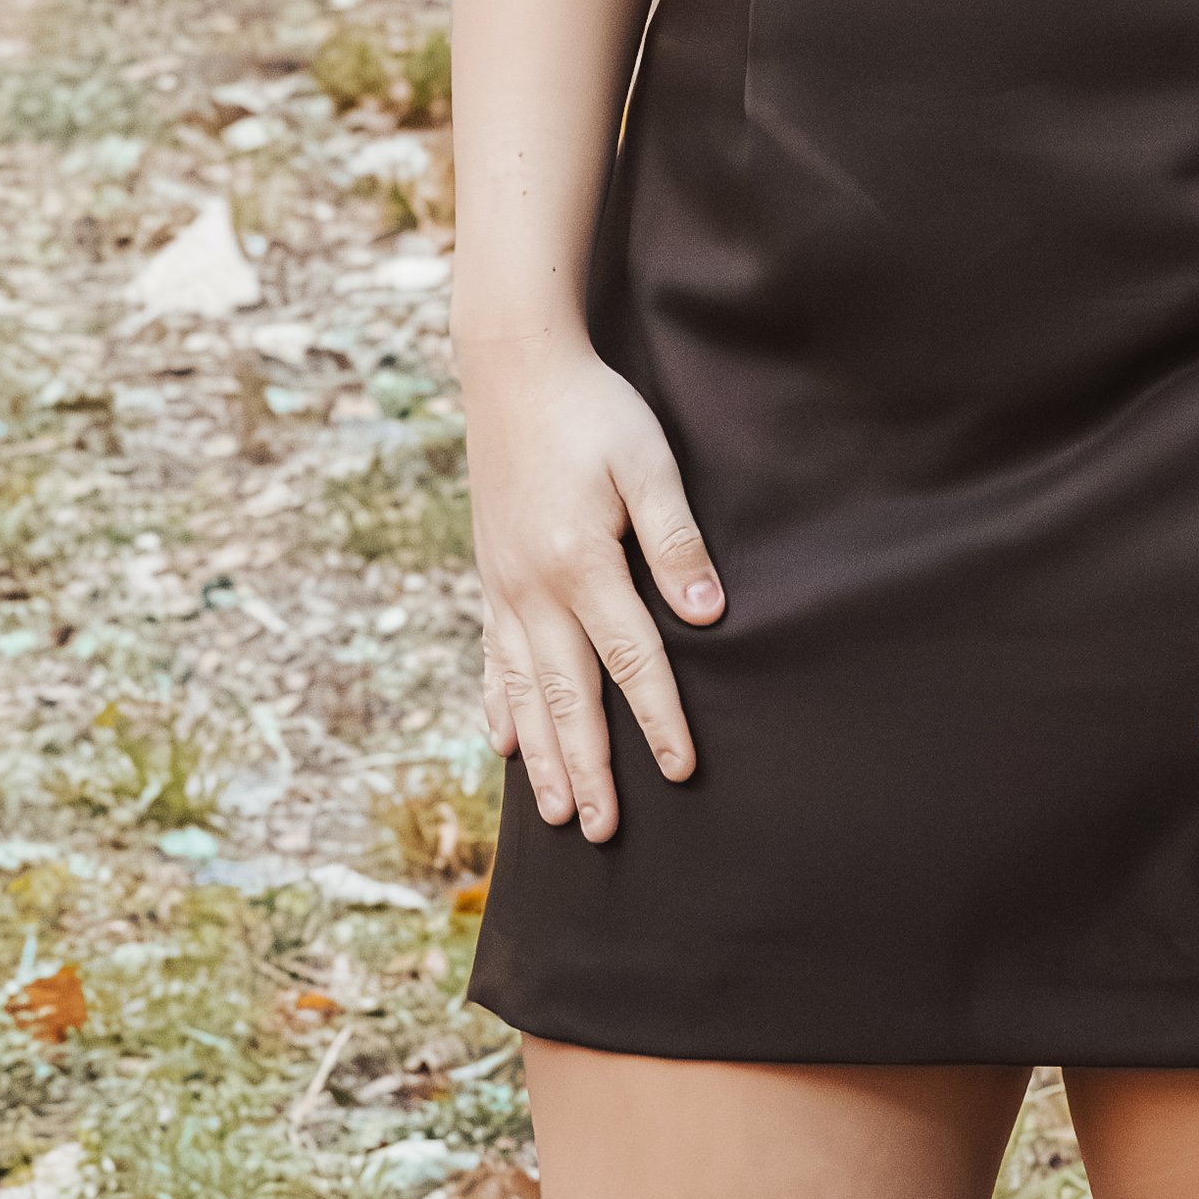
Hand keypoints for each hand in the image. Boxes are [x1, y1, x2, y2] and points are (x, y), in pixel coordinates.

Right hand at [460, 334, 724, 840]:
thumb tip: (708, 614)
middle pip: (567, 695)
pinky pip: (492, 655)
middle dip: (588, 768)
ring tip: (555, 814)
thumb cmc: (592, 409)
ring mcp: (504, 583)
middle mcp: (534, 587)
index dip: (659, 720)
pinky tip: (502, 741)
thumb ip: (675, 539)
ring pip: (523, 689)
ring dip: (541, 755)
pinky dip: (498, 703)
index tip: (681, 772)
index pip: (631, 661)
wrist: (513, 365)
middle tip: (603, 833)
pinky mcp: (490, 572)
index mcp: (581, 562)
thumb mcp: (647, 461)